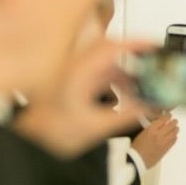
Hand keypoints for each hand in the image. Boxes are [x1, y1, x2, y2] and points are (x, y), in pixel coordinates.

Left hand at [13, 38, 148, 157]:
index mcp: (79, 73)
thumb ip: (125, 115)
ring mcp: (73, 73)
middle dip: (134, 55)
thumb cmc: (51, 132)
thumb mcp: (96, 126)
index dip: (135, 44)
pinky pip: (99, 72)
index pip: (111, 48)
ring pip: (105, 62)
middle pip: (109, 49)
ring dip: (125, 70)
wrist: (31, 140)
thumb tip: (148, 107)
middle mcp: (75, 68)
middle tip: (153, 62)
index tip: (153, 46)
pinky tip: (124, 93)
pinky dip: (114, 78)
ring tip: (141, 85)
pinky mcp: (73, 81)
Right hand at [130, 112, 178, 167]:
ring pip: (174, 133)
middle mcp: (159, 135)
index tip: (169, 115)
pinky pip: (173, 141)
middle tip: (174, 121)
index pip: (163, 119)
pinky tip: (174, 137)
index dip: (167, 116)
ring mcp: (163, 142)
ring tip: (176, 128)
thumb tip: (158, 125)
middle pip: (171, 125)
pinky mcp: (165, 149)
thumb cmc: (136, 148)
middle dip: (174, 122)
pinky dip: (174, 138)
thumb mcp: (141, 134)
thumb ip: (151, 128)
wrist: (137, 160)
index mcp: (151, 130)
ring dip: (175, 129)